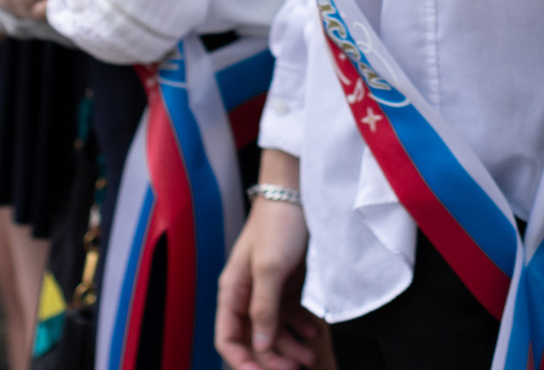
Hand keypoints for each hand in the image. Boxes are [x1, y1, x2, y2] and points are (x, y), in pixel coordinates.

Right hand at [217, 194, 319, 368]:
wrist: (298, 192)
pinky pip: (290, 315)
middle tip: (296, 369)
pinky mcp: (287, 283)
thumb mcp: (270, 268)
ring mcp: (268, 289)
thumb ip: (264, 308)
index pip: (228, 338)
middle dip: (273, 358)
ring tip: (311, 356)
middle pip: (254, 340)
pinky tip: (315, 332)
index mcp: (233, 291)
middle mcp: (247, 294)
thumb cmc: (278, 225)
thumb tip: (259, 346)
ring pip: (274, 330)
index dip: (241, 362)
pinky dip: (301, 327)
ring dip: (291, 346)